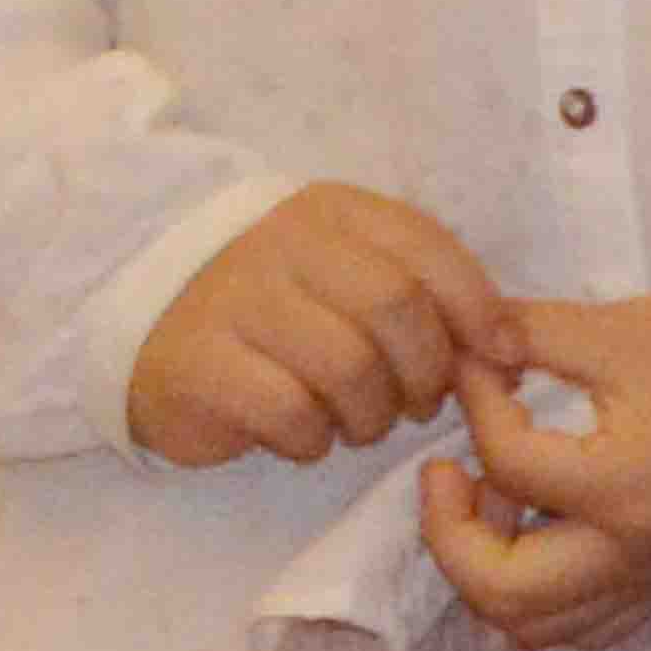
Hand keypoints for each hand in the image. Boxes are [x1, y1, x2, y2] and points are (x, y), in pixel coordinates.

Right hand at [126, 184, 511, 470]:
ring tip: (362, 422)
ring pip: (346, 365)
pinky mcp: (197, 364)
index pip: (430, 250)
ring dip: (373, 413)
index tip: (502, 358)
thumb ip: (426, 290)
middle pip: (394, 307)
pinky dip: (313, 437)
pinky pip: (287, 410)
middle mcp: (285, 244)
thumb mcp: (350, 270)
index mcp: (336, 213)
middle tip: (420, 402)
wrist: (141, 315)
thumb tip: (509, 343)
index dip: (480, 310)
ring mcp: (234, 301)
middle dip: (426, 369)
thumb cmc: (276, 301)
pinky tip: (306, 436)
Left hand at [416, 285, 650, 650]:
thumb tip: (458, 346)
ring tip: (496, 504)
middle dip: (450, 532)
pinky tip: (541, 533)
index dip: (475, 404)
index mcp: (627, 490)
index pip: (507, 466)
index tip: (479, 364)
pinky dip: (543, 598)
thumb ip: (524, 334)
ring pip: (534, 627)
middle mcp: (636, 553)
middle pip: (501, 589)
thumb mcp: (618, 327)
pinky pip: (584, 627)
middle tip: (448, 474)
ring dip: (490, 573)